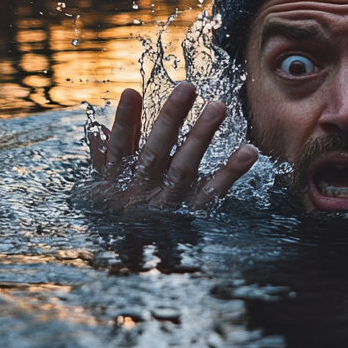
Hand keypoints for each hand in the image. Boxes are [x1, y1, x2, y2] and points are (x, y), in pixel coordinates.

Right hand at [86, 83, 257, 211]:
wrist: (129, 259)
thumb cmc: (118, 211)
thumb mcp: (101, 187)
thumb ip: (102, 158)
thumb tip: (99, 130)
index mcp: (118, 180)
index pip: (121, 146)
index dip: (124, 121)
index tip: (131, 93)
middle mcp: (143, 190)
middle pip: (156, 152)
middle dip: (170, 119)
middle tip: (187, 87)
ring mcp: (169, 202)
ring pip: (184, 168)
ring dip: (201, 136)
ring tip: (218, 105)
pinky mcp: (193, 213)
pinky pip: (213, 193)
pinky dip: (231, 172)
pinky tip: (249, 151)